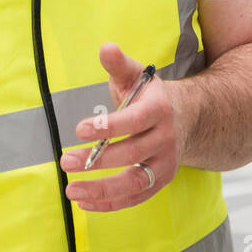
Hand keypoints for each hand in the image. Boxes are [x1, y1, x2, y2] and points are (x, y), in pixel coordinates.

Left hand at [59, 43, 183, 211]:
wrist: (186, 117)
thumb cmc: (150, 96)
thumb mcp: (137, 75)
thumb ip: (119, 64)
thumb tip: (106, 48)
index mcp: (159, 109)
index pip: (134, 121)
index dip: (107, 126)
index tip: (79, 129)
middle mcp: (166, 139)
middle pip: (132, 154)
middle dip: (97, 159)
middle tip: (65, 160)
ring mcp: (165, 163)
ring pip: (135, 182)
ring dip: (102, 189)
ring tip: (72, 189)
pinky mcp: (160, 181)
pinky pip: (135, 197)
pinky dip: (110, 203)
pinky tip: (84, 201)